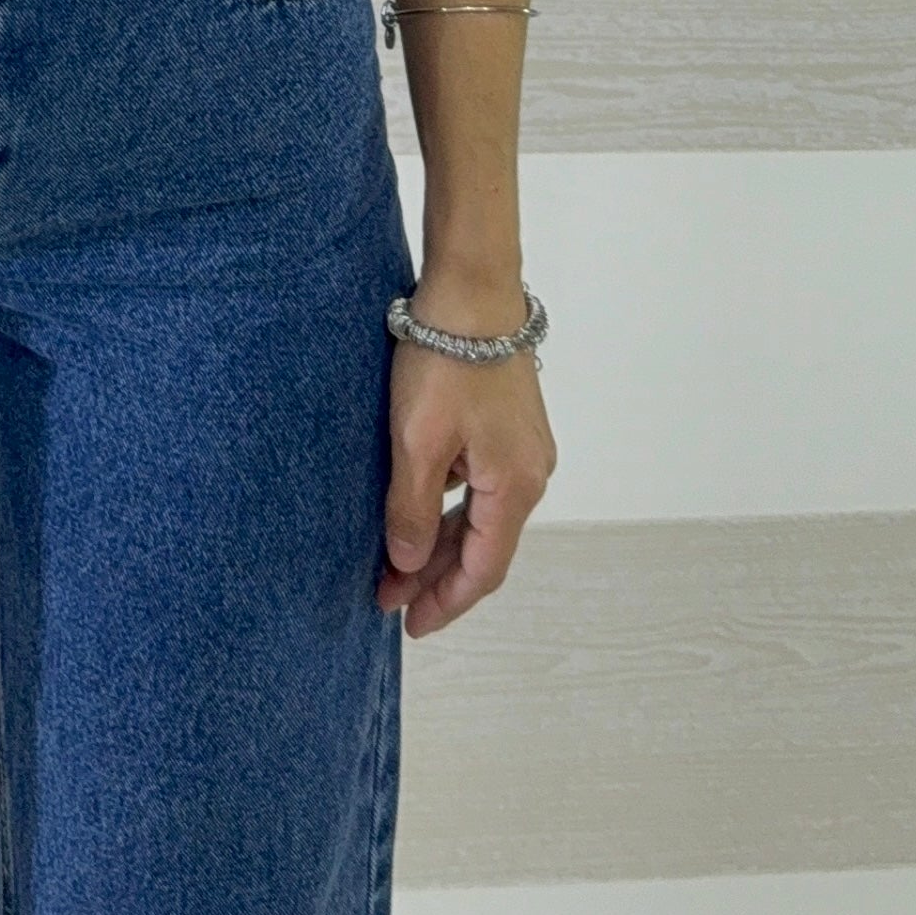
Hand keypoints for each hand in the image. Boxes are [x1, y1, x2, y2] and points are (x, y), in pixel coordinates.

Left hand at [377, 295, 556, 638]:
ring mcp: (522, 448)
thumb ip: (412, 510)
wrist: (473, 290)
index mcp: (515, 486)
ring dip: (438, 542)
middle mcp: (530, 473)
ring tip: (391, 562)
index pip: (484, 569)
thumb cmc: (445, 362)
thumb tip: (409, 565)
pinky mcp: (508, 426)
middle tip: (385, 597)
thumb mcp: (417, 442)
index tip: (408, 624)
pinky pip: (479, 485)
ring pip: (479, 515)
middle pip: (482, 546)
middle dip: (434, 576)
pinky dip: (447, 506)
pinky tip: (414, 509)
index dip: (446, 602)